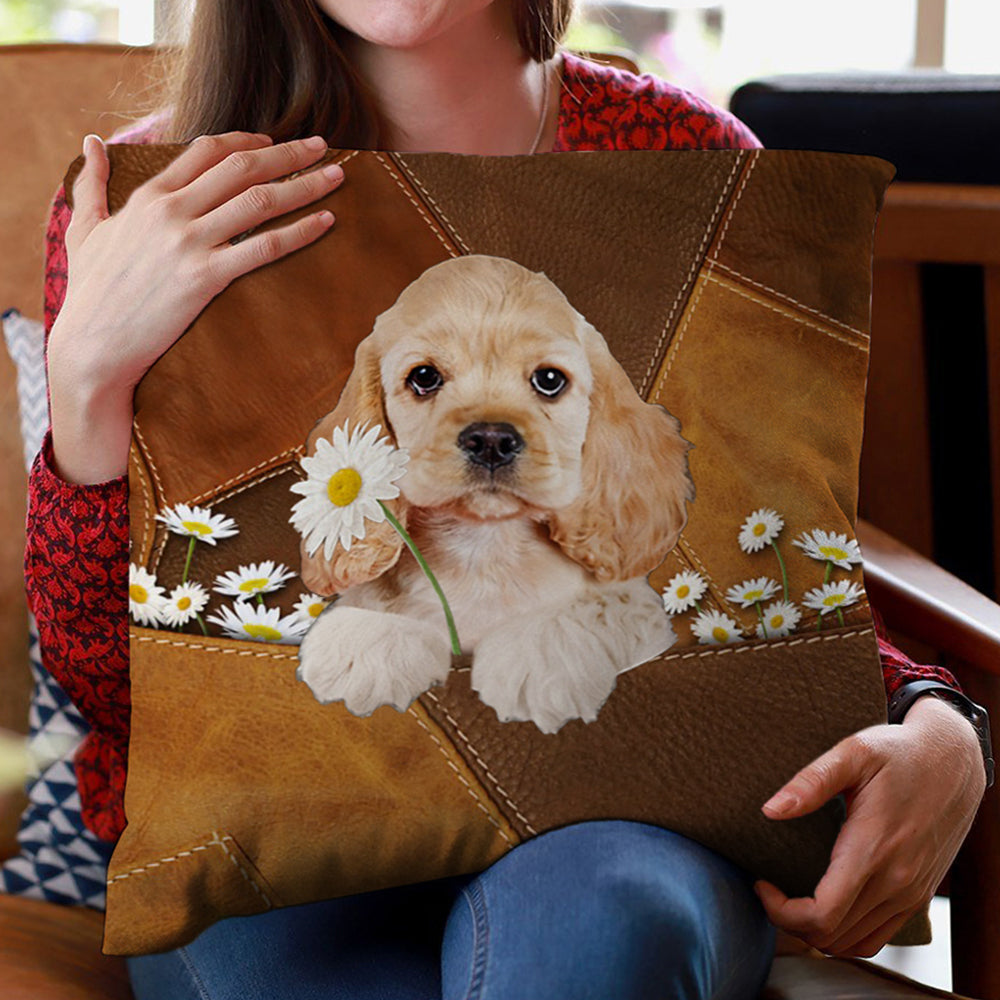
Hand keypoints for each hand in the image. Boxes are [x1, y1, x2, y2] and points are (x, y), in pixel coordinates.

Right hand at [47, 130, 344, 482]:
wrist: (92, 345)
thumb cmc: (90, 292)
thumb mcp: (84, 230)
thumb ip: (90, 185)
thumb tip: (91, 142)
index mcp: (149, 196)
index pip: (207, 150)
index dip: (246, 141)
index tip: (273, 141)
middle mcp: (172, 212)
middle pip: (242, 167)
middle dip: (288, 152)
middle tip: (322, 145)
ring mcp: (190, 243)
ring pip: (260, 200)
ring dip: (304, 184)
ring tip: (337, 176)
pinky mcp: (206, 277)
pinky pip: (264, 247)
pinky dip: (300, 231)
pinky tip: (326, 221)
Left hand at [753, 695, 986, 957]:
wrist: (953, 762)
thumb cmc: (899, 753)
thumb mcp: (853, 752)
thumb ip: (811, 782)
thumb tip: (771, 810)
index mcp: (873, 849)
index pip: (822, 914)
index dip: (781, 911)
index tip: (761, 882)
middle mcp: (896, 881)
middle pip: (832, 936)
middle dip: (789, 921)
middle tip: (769, 888)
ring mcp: (910, 893)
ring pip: (854, 943)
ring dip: (816, 932)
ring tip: (791, 898)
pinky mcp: (918, 895)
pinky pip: (877, 936)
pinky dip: (845, 934)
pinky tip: (825, 906)